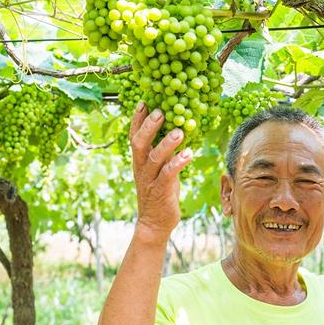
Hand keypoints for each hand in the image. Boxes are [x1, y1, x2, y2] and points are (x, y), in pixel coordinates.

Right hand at [129, 102, 191, 239]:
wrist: (154, 223)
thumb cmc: (160, 193)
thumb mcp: (160, 169)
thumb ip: (163, 152)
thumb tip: (176, 131)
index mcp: (139, 160)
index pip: (134, 136)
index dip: (137, 119)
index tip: (143, 101)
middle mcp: (141, 168)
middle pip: (139, 143)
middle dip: (148, 126)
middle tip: (160, 112)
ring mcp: (149, 179)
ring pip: (154, 158)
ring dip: (167, 144)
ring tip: (179, 131)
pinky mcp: (160, 191)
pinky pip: (168, 174)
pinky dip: (178, 163)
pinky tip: (189, 154)